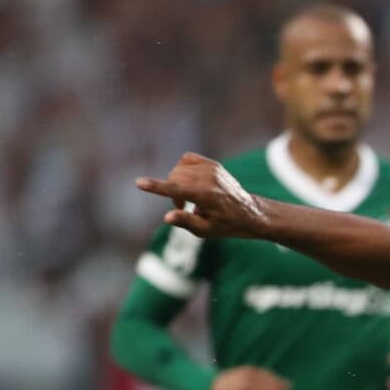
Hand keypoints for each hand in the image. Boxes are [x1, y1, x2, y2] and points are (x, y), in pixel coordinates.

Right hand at [136, 153, 271, 238]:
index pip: (176, 189)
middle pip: (173, 178)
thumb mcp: (207, 230)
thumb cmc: (227, 224)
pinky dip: (182, 169)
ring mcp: (212, 168)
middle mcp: (209, 179)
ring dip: (176, 182)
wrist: (250, 212)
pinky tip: (190, 182)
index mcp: (206, 196)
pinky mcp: (213, 164)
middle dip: (171, 191)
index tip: (139, 183)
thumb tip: (167, 217)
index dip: (156, 187)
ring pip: (178, 169)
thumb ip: (185, 222)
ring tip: (189, 198)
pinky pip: (186, 159)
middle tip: (182, 206)